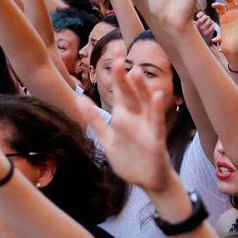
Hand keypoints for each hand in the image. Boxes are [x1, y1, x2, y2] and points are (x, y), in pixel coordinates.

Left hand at [83, 65, 181, 195]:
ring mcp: (148, 128)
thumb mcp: (107, 139)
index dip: (116, 76)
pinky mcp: (156, 140)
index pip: (120, 92)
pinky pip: (157, 123)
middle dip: (125, 78)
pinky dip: (158, 111)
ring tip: (136, 72)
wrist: (149, 182)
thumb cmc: (130, 159)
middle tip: (119, 59)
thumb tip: (79, 99)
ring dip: (142, 89)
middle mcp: (138, 119)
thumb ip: (95, 119)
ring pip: (146, 104)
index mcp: (126, 117)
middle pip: (131, 95)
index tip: (113, 55)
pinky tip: (158, 96)